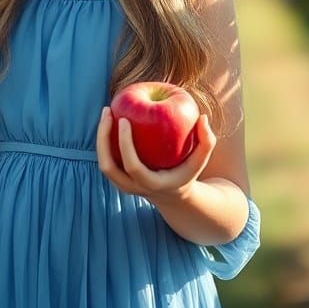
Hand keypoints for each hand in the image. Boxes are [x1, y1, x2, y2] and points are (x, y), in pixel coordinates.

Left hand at [95, 105, 215, 200]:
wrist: (173, 196)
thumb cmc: (187, 172)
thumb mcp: (202, 159)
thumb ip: (208, 140)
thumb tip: (202, 117)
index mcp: (151, 185)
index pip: (132, 166)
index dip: (124, 144)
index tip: (124, 120)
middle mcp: (133, 188)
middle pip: (108, 167)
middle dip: (103, 138)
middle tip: (108, 111)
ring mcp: (122, 185)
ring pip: (104, 162)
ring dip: (100, 137)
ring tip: (107, 111)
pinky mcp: (118, 178)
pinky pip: (107, 157)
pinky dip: (105, 138)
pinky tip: (111, 118)